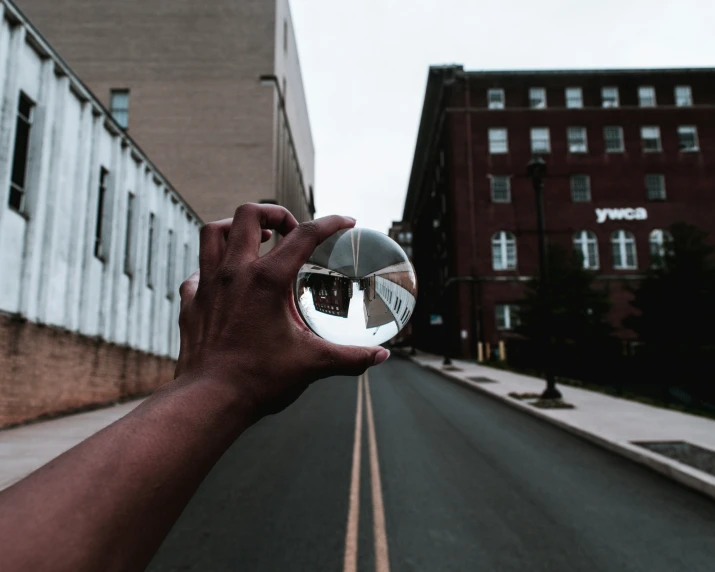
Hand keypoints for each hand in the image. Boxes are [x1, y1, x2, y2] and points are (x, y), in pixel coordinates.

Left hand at [174, 204, 389, 421]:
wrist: (208, 400)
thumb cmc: (258, 380)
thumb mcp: (312, 364)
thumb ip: (350, 357)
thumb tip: (380, 356)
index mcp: (267, 280)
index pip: (304, 236)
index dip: (330, 224)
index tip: (345, 222)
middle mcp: (235, 273)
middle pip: (249, 215)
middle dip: (273, 213)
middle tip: (289, 229)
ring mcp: (208, 286)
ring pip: (214, 233)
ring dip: (235, 228)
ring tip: (253, 239)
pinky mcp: (191, 303)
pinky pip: (197, 272)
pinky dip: (212, 269)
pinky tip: (224, 282)